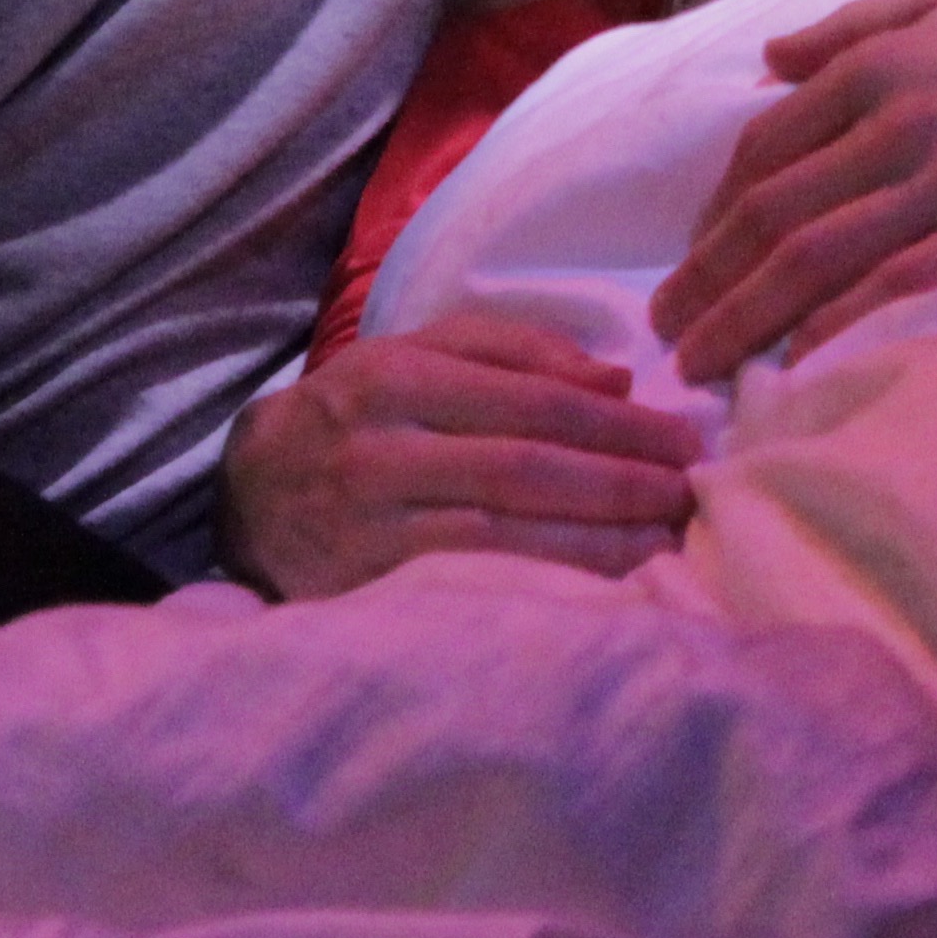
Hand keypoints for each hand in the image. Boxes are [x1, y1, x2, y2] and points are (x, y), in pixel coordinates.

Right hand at [220, 314, 704, 598]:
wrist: (248, 496)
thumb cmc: (353, 418)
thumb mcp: (411, 356)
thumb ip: (510, 350)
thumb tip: (615, 378)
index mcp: (392, 375)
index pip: (530, 397)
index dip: (617, 422)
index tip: (683, 438)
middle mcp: (377, 447)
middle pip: (527, 465)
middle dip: (622, 479)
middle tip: (687, 490)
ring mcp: (369, 524)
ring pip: (507, 531)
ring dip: (602, 538)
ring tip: (667, 537)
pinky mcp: (366, 587)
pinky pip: (476, 584)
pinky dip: (550, 582)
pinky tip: (607, 584)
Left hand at [656, 0, 936, 382]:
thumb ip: (855, 23)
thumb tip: (770, 62)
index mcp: (881, 62)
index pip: (762, 150)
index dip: (711, 217)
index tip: (688, 264)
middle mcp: (901, 121)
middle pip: (773, 215)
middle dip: (706, 282)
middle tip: (667, 337)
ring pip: (820, 257)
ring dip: (748, 317)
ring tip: (704, 365)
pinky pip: (903, 287)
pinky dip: (842, 327)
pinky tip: (800, 364)